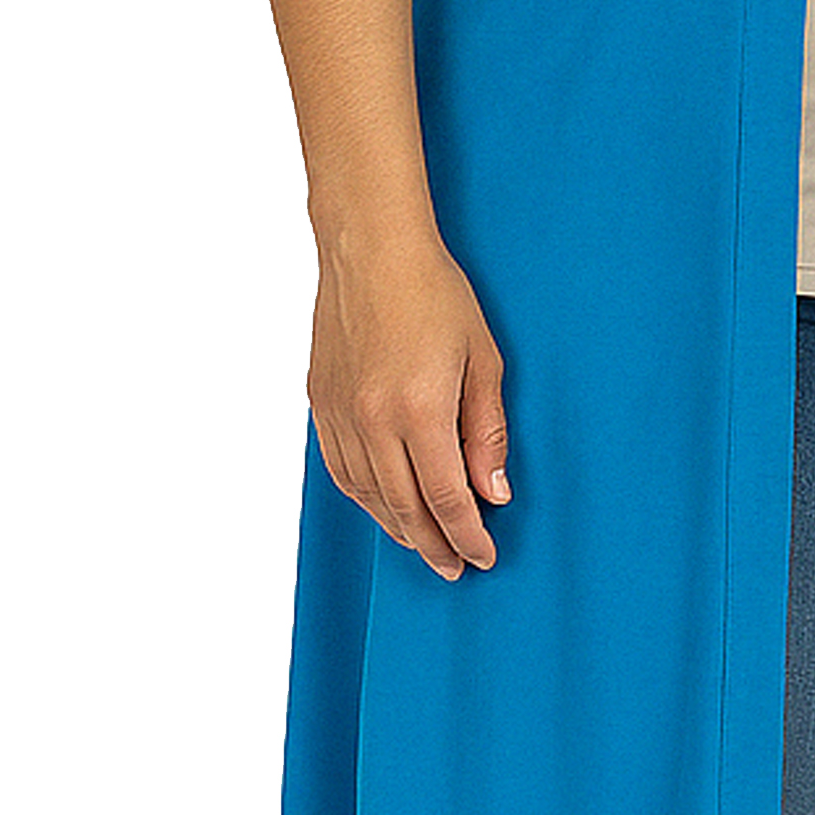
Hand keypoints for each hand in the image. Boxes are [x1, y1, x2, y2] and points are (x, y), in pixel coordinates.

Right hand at [308, 228, 511, 577]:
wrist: (369, 248)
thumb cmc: (434, 292)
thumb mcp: (483, 359)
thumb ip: (487, 431)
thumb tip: (494, 491)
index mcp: (419, 410)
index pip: (446, 498)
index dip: (468, 535)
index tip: (484, 556)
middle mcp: (372, 420)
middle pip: (404, 508)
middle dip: (434, 545)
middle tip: (455, 567)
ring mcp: (340, 414)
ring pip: (367, 495)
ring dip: (397, 528)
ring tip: (423, 544)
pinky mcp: (320, 403)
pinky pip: (340, 470)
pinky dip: (364, 497)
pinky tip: (382, 505)